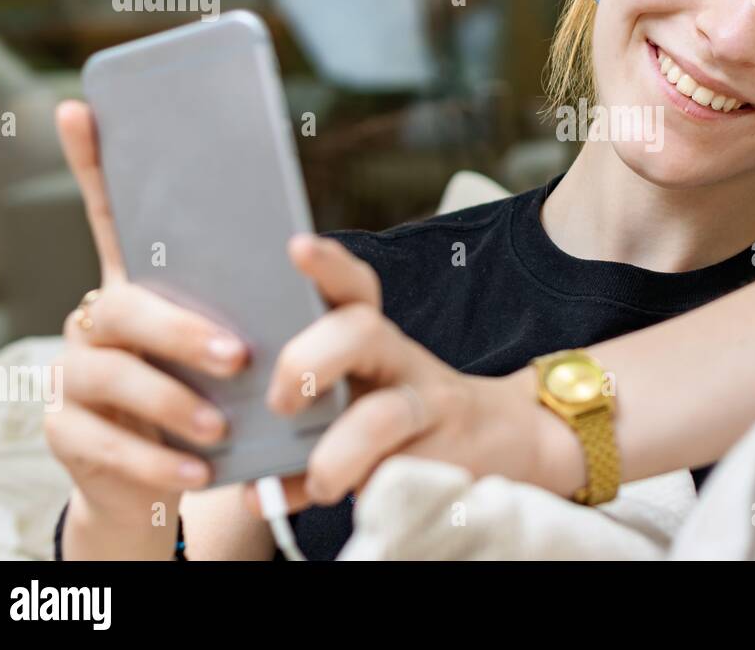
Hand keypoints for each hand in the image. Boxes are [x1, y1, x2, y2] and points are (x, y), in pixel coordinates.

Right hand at [44, 101, 249, 544]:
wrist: (184, 469)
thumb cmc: (224, 387)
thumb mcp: (251, 335)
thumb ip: (268, 292)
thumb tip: (303, 245)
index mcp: (145, 282)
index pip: (114, 213)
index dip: (95, 163)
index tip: (81, 108)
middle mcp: (99, 317)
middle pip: (123, 305)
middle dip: (179, 328)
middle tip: (237, 354)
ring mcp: (75, 374)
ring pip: (108, 376)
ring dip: (170, 400)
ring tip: (221, 425)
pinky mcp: (69, 432)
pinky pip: (103, 445)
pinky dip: (155, 461)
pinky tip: (197, 474)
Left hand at [243, 233, 550, 516]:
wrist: (507, 441)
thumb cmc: (406, 424)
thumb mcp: (361, 403)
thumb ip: (304, 431)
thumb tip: (246, 486)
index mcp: (373, 341)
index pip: (353, 288)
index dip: (327, 265)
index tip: (297, 246)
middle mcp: (403, 362)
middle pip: (361, 332)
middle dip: (309, 360)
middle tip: (282, 403)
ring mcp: (431, 407)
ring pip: (384, 415)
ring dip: (338, 455)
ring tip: (321, 484)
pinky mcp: (450, 456)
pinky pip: (402, 475)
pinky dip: (367, 498)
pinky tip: (352, 508)